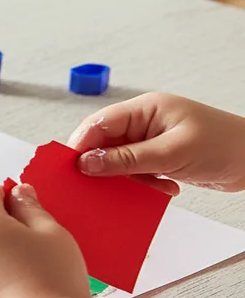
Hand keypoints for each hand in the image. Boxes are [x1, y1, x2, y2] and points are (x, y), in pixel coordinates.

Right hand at [68, 93, 244, 192]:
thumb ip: (127, 159)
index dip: (81, 145)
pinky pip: (137, 171)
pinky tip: (163, 188)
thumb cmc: (225, 145)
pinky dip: (144, 184)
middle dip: (102, 166)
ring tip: (146, 188)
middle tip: (98, 187)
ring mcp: (152, 140)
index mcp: (145, 109)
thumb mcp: (172, 153)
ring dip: (127, 179)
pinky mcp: (161, 157)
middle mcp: (145, 122)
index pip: (99, 123)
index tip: (72, 170)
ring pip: (120, 161)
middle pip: (105, 143)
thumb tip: (88, 163)